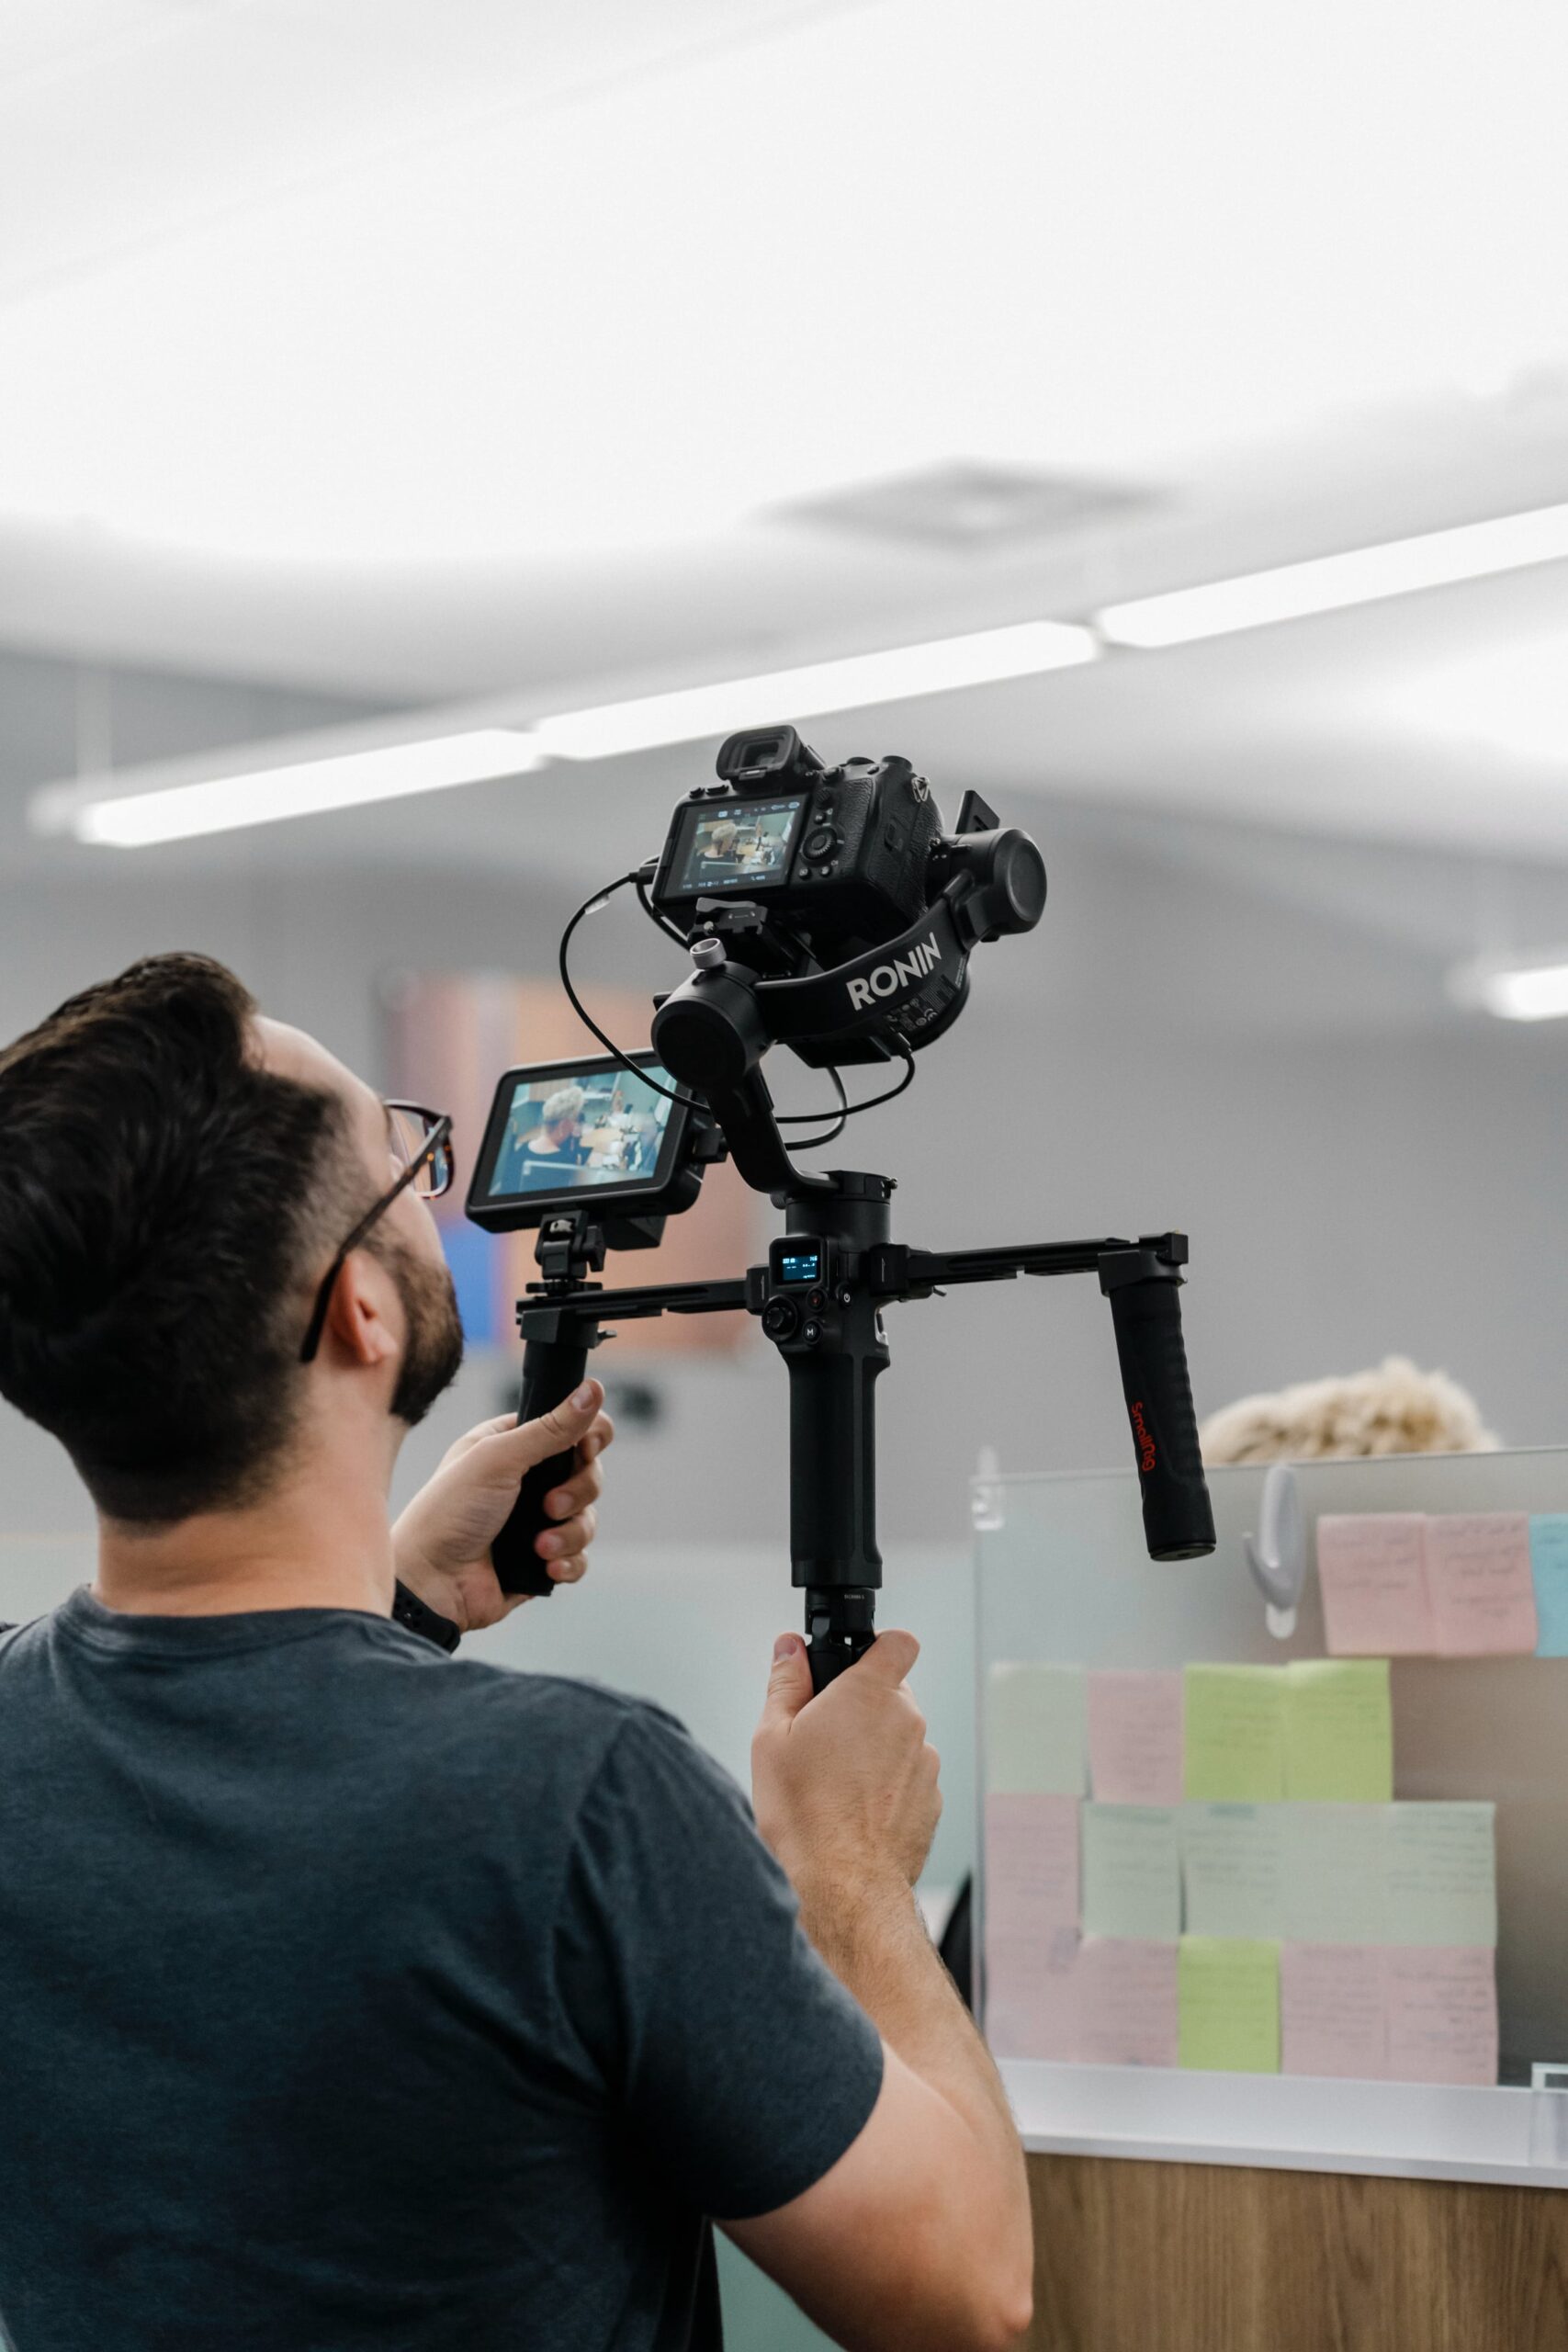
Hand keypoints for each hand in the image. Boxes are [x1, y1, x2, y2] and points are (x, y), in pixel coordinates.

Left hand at [391, 1382, 614, 1633]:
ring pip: (588, 1518)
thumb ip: (551, 1427)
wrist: (431, 1582)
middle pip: (590, 1473)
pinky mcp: (543, 1558)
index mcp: (515, 1444)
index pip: (574, 1427)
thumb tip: (593, 1389)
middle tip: (548, 1505)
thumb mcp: (498, 1458)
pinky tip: (545, 1566)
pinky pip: (580, 1557)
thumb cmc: (449, 1512)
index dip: (590, 1435)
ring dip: (570, 1533)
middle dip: (577, 1492)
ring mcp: (537, 1520)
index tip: (586, 1448)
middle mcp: (529, 1479)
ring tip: (539, 1546)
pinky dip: (568, 1562)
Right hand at [751, 1629, 940, 1898]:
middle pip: (891, 1694)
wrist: (845, 1885)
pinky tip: (853, 1810)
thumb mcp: (771, 1739)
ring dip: (874, 1749)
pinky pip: (908, 1777)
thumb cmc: (806, 1813)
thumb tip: (789, 1649)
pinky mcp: (932, 1800)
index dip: (878, 1647)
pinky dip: (886, 1786)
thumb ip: (784, 1683)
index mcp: (869, 1694)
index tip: (857, 1662)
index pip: (897, 1642)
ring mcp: (924, 1763)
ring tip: (834, 1783)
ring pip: (899, 1739)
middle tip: (823, 1737)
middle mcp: (907, 1722)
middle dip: (862, 1708)